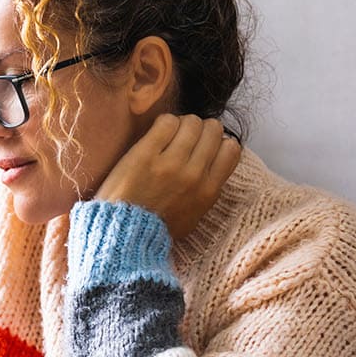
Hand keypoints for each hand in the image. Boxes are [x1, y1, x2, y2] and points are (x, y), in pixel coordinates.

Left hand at [94, 114, 242, 240]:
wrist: (124, 234)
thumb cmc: (157, 227)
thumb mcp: (195, 214)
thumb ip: (207, 188)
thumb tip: (216, 162)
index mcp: (209, 190)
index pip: (231, 149)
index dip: (219, 141)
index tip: (205, 145)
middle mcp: (194, 174)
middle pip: (212, 130)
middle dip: (201, 129)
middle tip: (185, 137)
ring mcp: (170, 163)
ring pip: (191, 122)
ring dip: (181, 124)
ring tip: (169, 134)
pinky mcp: (145, 154)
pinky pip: (166, 122)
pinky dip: (164, 122)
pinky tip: (156, 133)